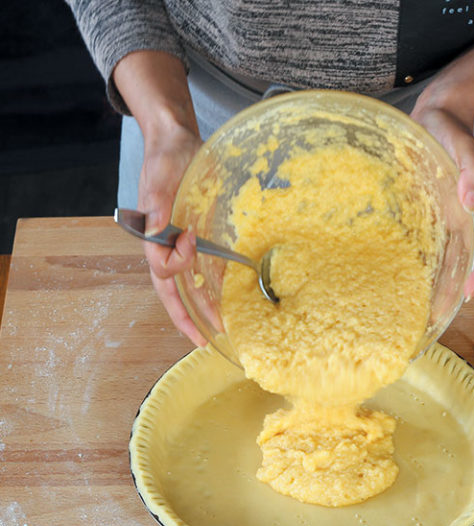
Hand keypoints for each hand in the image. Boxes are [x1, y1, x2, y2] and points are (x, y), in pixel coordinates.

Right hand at [114, 50, 210, 345]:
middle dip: (187, 317)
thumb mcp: (160, 174)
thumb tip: (157, 227)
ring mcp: (182, 247)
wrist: (179, 144)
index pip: (161, 267)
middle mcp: (166, 247)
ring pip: (188, 286)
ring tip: (220, 330)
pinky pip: (204, 271)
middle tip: (204, 340)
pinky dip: (213, 289)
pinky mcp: (199, 241)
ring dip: (202, 309)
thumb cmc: (166, 158)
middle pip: (173, 291)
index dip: (177, 260)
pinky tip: (227, 302)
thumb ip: (157, 202)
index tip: (193, 238)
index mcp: (152, 236)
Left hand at [408, 24, 473, 299]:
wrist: (438, 114)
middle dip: (456, 284)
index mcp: (472, 201)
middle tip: (440, 313)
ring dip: (443, 277)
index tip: (468, 294)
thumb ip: (470, 163)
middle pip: (465, 255)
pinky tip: (416, 273)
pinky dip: (429, 258)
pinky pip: (433, 238)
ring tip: (428, 304)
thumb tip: (473, 195)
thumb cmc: (448, 126)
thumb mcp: (458, 139)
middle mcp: (461, 212)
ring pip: (450, 250)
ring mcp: (447, 211)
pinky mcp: (431, 208)